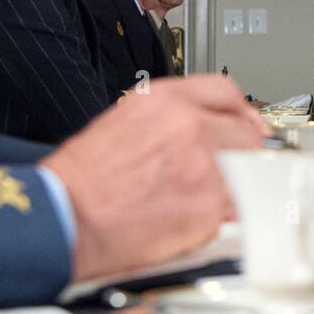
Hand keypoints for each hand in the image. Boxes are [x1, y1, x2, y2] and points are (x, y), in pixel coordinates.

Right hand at [41, 75, 269, 281]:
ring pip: (247, 175)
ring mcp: (205, 167)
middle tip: (228, 172)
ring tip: (201, 200)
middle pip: (247, 135)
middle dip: (242, 154)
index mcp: (167, 101)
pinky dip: (221, 219)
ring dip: (234, 188)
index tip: (247, 125)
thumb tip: (203, 128)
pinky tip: (193, 220)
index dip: (241, 113)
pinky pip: (235, 211)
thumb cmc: (82, 179)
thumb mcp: (123, 120)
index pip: (227, 93)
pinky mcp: (209, 208)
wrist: (66, 217)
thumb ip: (170, 118)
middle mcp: (191, 127)